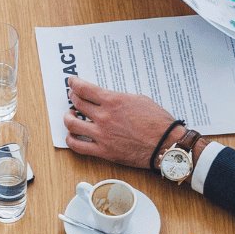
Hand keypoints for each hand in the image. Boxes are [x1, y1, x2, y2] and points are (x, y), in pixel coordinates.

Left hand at [61, 77, 177, 168]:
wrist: (166, 145)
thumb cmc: (159, 124)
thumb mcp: (140, 100)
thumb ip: (120, 99)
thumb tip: (110, 99)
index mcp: (113, 101)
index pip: (84, 89)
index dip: (74, 84)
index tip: (72, 82)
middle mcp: (104, 116)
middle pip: (77, 103)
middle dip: (73, 98)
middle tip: (73, 97)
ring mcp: (102, 135)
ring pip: (72, 124)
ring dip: (68, 118)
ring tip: (70, 116)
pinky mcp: (103, 151)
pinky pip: (78, 146)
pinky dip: (71, 140)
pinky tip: (72, 136)